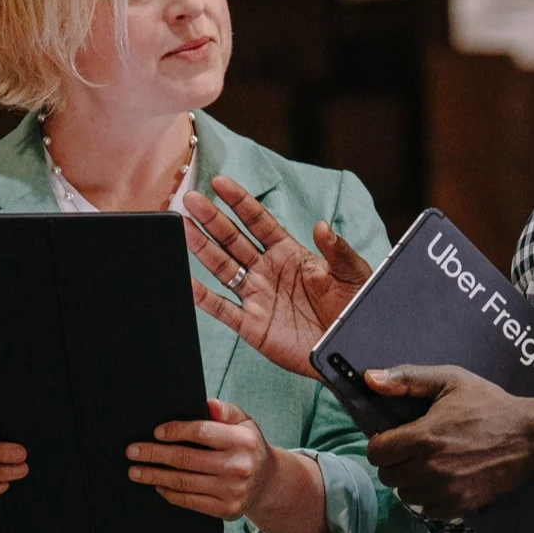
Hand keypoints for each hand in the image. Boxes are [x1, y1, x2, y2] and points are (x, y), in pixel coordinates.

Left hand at [129, 399, 295, 521]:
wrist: (268, 483)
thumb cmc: (247, 446)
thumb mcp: (244, 423)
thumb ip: (225, 411)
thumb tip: (206, 404)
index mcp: (243, 441)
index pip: (202, 432)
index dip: (176, 431)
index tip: (155, 432)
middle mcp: (239, 467)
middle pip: (186, 459)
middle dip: (154, 454)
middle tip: (132, 452)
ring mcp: (233, 491)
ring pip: (183, 482)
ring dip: (154, 476)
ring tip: (136, 471)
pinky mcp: (226, 510)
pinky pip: (190, 501)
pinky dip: (169, 493)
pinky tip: (157, 485)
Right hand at [183, 178, 374, 378]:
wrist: (350, 350)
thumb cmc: (353, 308)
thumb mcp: (352, 274)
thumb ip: (337, 250)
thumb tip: (323, 226)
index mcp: (289, 253)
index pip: (258, 221)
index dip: (239, 201)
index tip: (220, 183)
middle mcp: (267, 271)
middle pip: (233, 239)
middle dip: (212, 219)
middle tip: (190, 199)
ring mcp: (257, 297)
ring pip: (222, 267)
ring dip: (201, 248)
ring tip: (180, 227)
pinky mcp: (252, 325)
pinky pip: (222, 309)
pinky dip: (202, 297)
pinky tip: (186, 281)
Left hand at [362, 367, 533, 520]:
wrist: (528, 438)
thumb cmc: (489, 405)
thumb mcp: (450, 380)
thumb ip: (407, 378)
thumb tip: (369, 378)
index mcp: (423, 436)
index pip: (376, 452)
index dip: (381, 443)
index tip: (395, 438)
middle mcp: (430, 467)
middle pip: (387, 476)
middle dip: (395, 462)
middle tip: (413, 450)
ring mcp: (444, 490)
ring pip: (404, 495)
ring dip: (410, 482)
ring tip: (428, 466)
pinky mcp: (459, 506)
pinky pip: (425, 510)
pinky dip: (428, 499)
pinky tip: (441, 482)